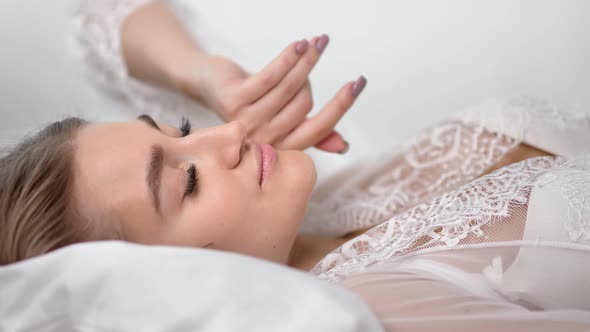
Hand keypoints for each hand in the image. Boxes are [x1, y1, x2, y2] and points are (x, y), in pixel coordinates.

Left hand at [176, 35, 364, 152]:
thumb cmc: (252, 102)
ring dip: (307, 60)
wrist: (209, 85)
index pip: (319, 129)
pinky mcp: (234, 99)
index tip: (359, 82)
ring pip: (290, 87)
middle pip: (305, 104)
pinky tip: (300, 43)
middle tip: (313, 54)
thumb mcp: (283, 117)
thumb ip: (311, 133)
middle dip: (311, 76)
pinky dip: (289, 57)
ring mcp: (246, 122)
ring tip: (316, 41)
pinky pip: (272, 75)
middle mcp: (263, 140)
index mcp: (279, 147)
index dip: (341, 105)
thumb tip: (343, 146)